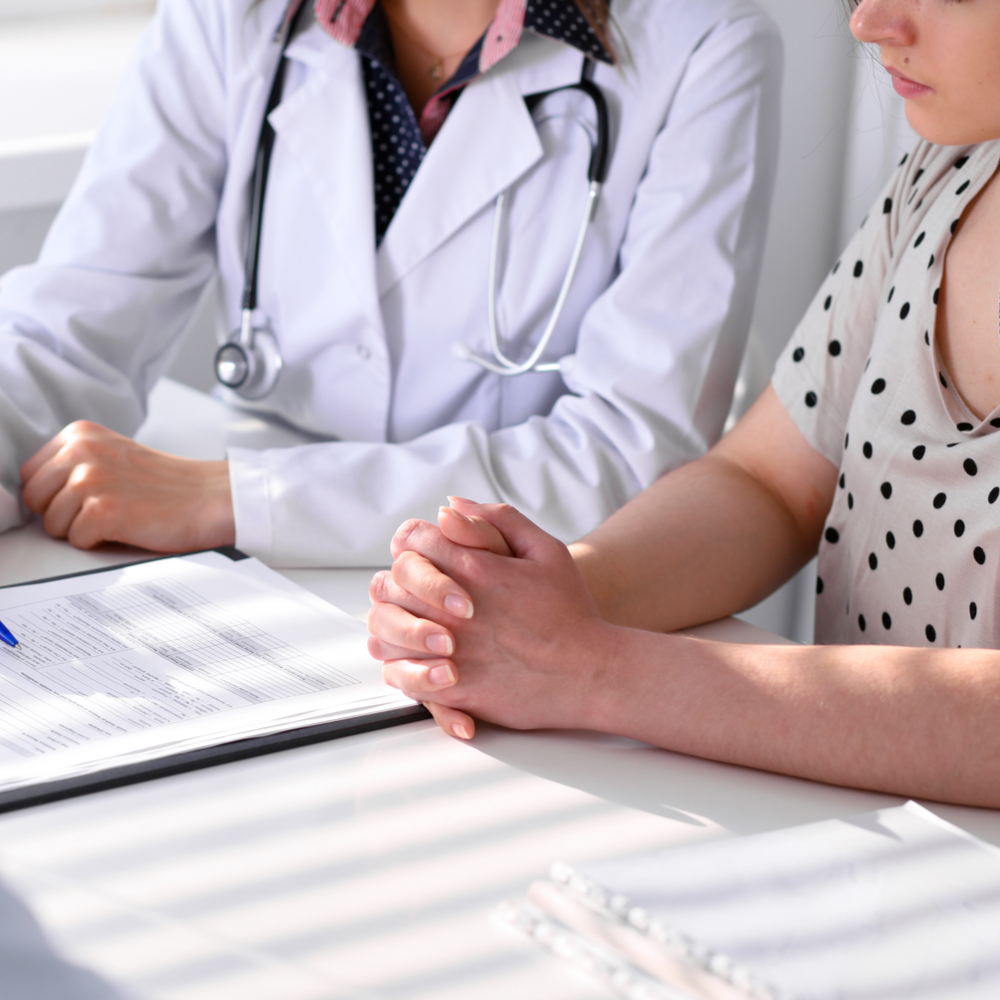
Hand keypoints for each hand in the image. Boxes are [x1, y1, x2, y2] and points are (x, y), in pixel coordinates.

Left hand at [21, 421, 235, 551]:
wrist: (210, 498)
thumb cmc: (167, 485)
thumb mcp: (111, 455)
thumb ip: (73, 464)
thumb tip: (36, 493)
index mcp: (80, 433)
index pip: (30, 475)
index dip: (55, 495)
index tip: (84, 498)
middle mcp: (82, 450)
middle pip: (34, 500)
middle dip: (63, 514)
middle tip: (102, 510)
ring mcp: (91, 479)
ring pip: (52, 524)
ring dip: (83, 529)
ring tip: (118, 517)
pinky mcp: (103, 510)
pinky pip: (76, 540)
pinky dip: (100, 542)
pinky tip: (126, 527)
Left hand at [368, 498, 615, 739]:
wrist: (591, 673)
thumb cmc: (571, 612)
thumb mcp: (546, 550)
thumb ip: (497, 520)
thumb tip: (451, 506)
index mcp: (476, 569)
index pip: (412, 540)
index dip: (412, 544)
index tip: (424, 556)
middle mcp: (455, 609)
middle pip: (390, 583)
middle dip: (399, 584)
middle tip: (414, 593)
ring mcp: (450, 650)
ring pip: (386, 631)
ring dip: (393, 625)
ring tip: (413, 627)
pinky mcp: (452, 689)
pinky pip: (401, 675)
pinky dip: (401, 667)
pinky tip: (419, 661)